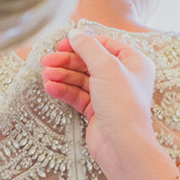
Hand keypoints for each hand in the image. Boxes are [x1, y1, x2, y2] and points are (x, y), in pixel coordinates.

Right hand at [41, 31, 176, 179]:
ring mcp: (109, 95)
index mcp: (134, 62)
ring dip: (62, 76)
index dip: (82, 43)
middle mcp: (123, 78)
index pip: (104, 45)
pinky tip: (50, 88)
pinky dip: (64, 90)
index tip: (61, 44)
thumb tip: (75, 34)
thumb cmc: (122, 105)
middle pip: (90, 62)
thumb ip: (88, 47)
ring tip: (45, 75)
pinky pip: (78, 95)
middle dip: (67, 61)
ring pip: (81, 79)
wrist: (122, 146)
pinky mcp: (97, 111)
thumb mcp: (106, 67)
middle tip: (46, 61)